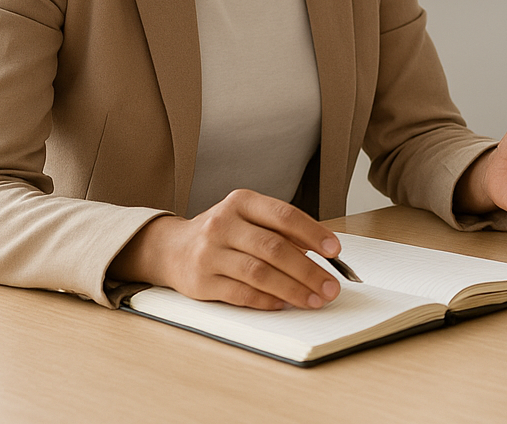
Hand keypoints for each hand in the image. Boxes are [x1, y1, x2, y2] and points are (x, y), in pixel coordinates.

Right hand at [109, 189, 345, 310]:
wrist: (171, 248)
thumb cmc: (224, 233)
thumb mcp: (249, 219)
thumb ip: (281, 231)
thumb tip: (323, 255)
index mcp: (242, 202)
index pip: (284, 215)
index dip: (313, 233)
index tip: (335, 251)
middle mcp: (223, 223)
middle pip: (274, 248)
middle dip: (308, 270)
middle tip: (331, 287)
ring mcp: (209, 253)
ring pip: (259, 273)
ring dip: (292, 290)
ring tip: (315, 300)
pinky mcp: (200, 282)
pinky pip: (241, 294)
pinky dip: (266, 301)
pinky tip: (284, 305)